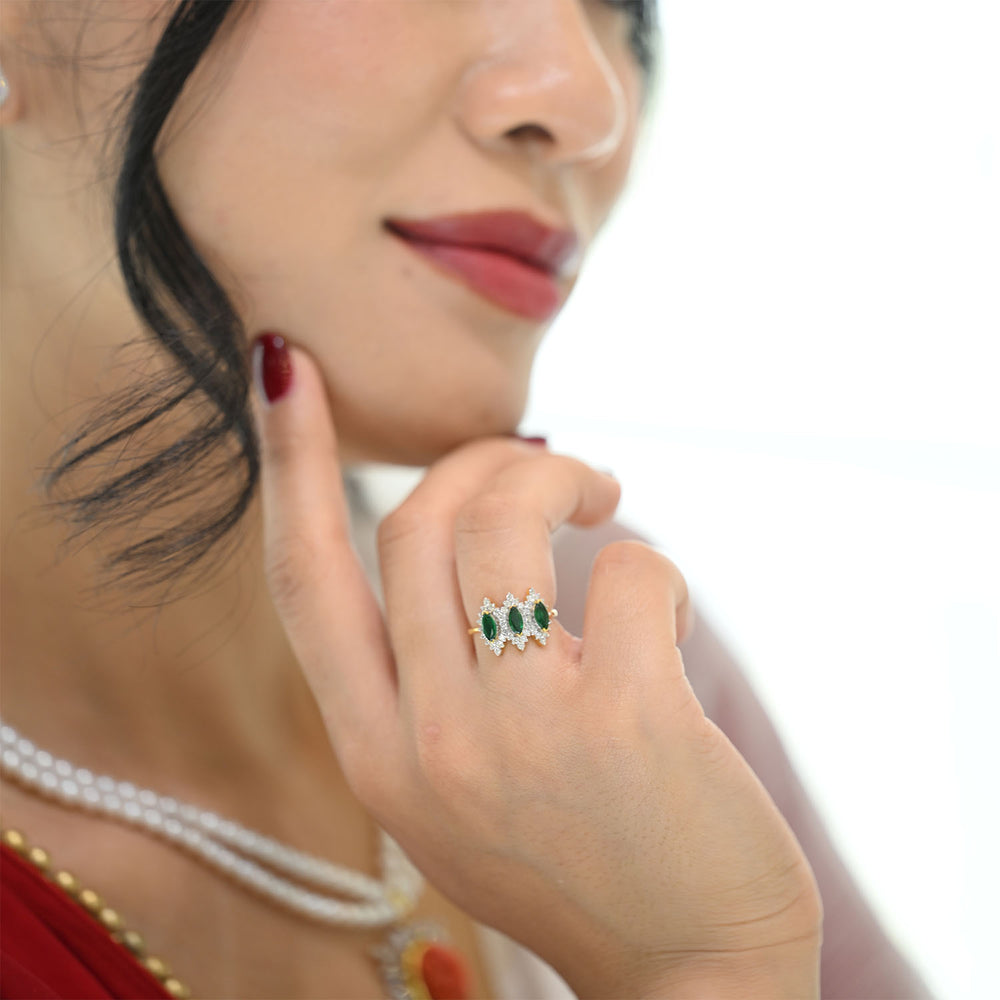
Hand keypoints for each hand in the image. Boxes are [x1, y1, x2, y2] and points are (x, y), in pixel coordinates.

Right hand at [251, 342, 821, 998]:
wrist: (691, 982)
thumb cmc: (579, 861)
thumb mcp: (458, 785)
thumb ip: (429, 677)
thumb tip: (464, 528)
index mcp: (375, 755)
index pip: (303, 582)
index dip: (289, 465)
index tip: (286, 370)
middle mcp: (426, 741)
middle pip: (415, 524)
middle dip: (481, 462)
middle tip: (543, 466)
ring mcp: (519, 731)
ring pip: (502, 522)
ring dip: (556, 477)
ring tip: (599, 494)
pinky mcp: (623, 718)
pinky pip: (626, 571)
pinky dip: (648, 569)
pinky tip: (658, 622)